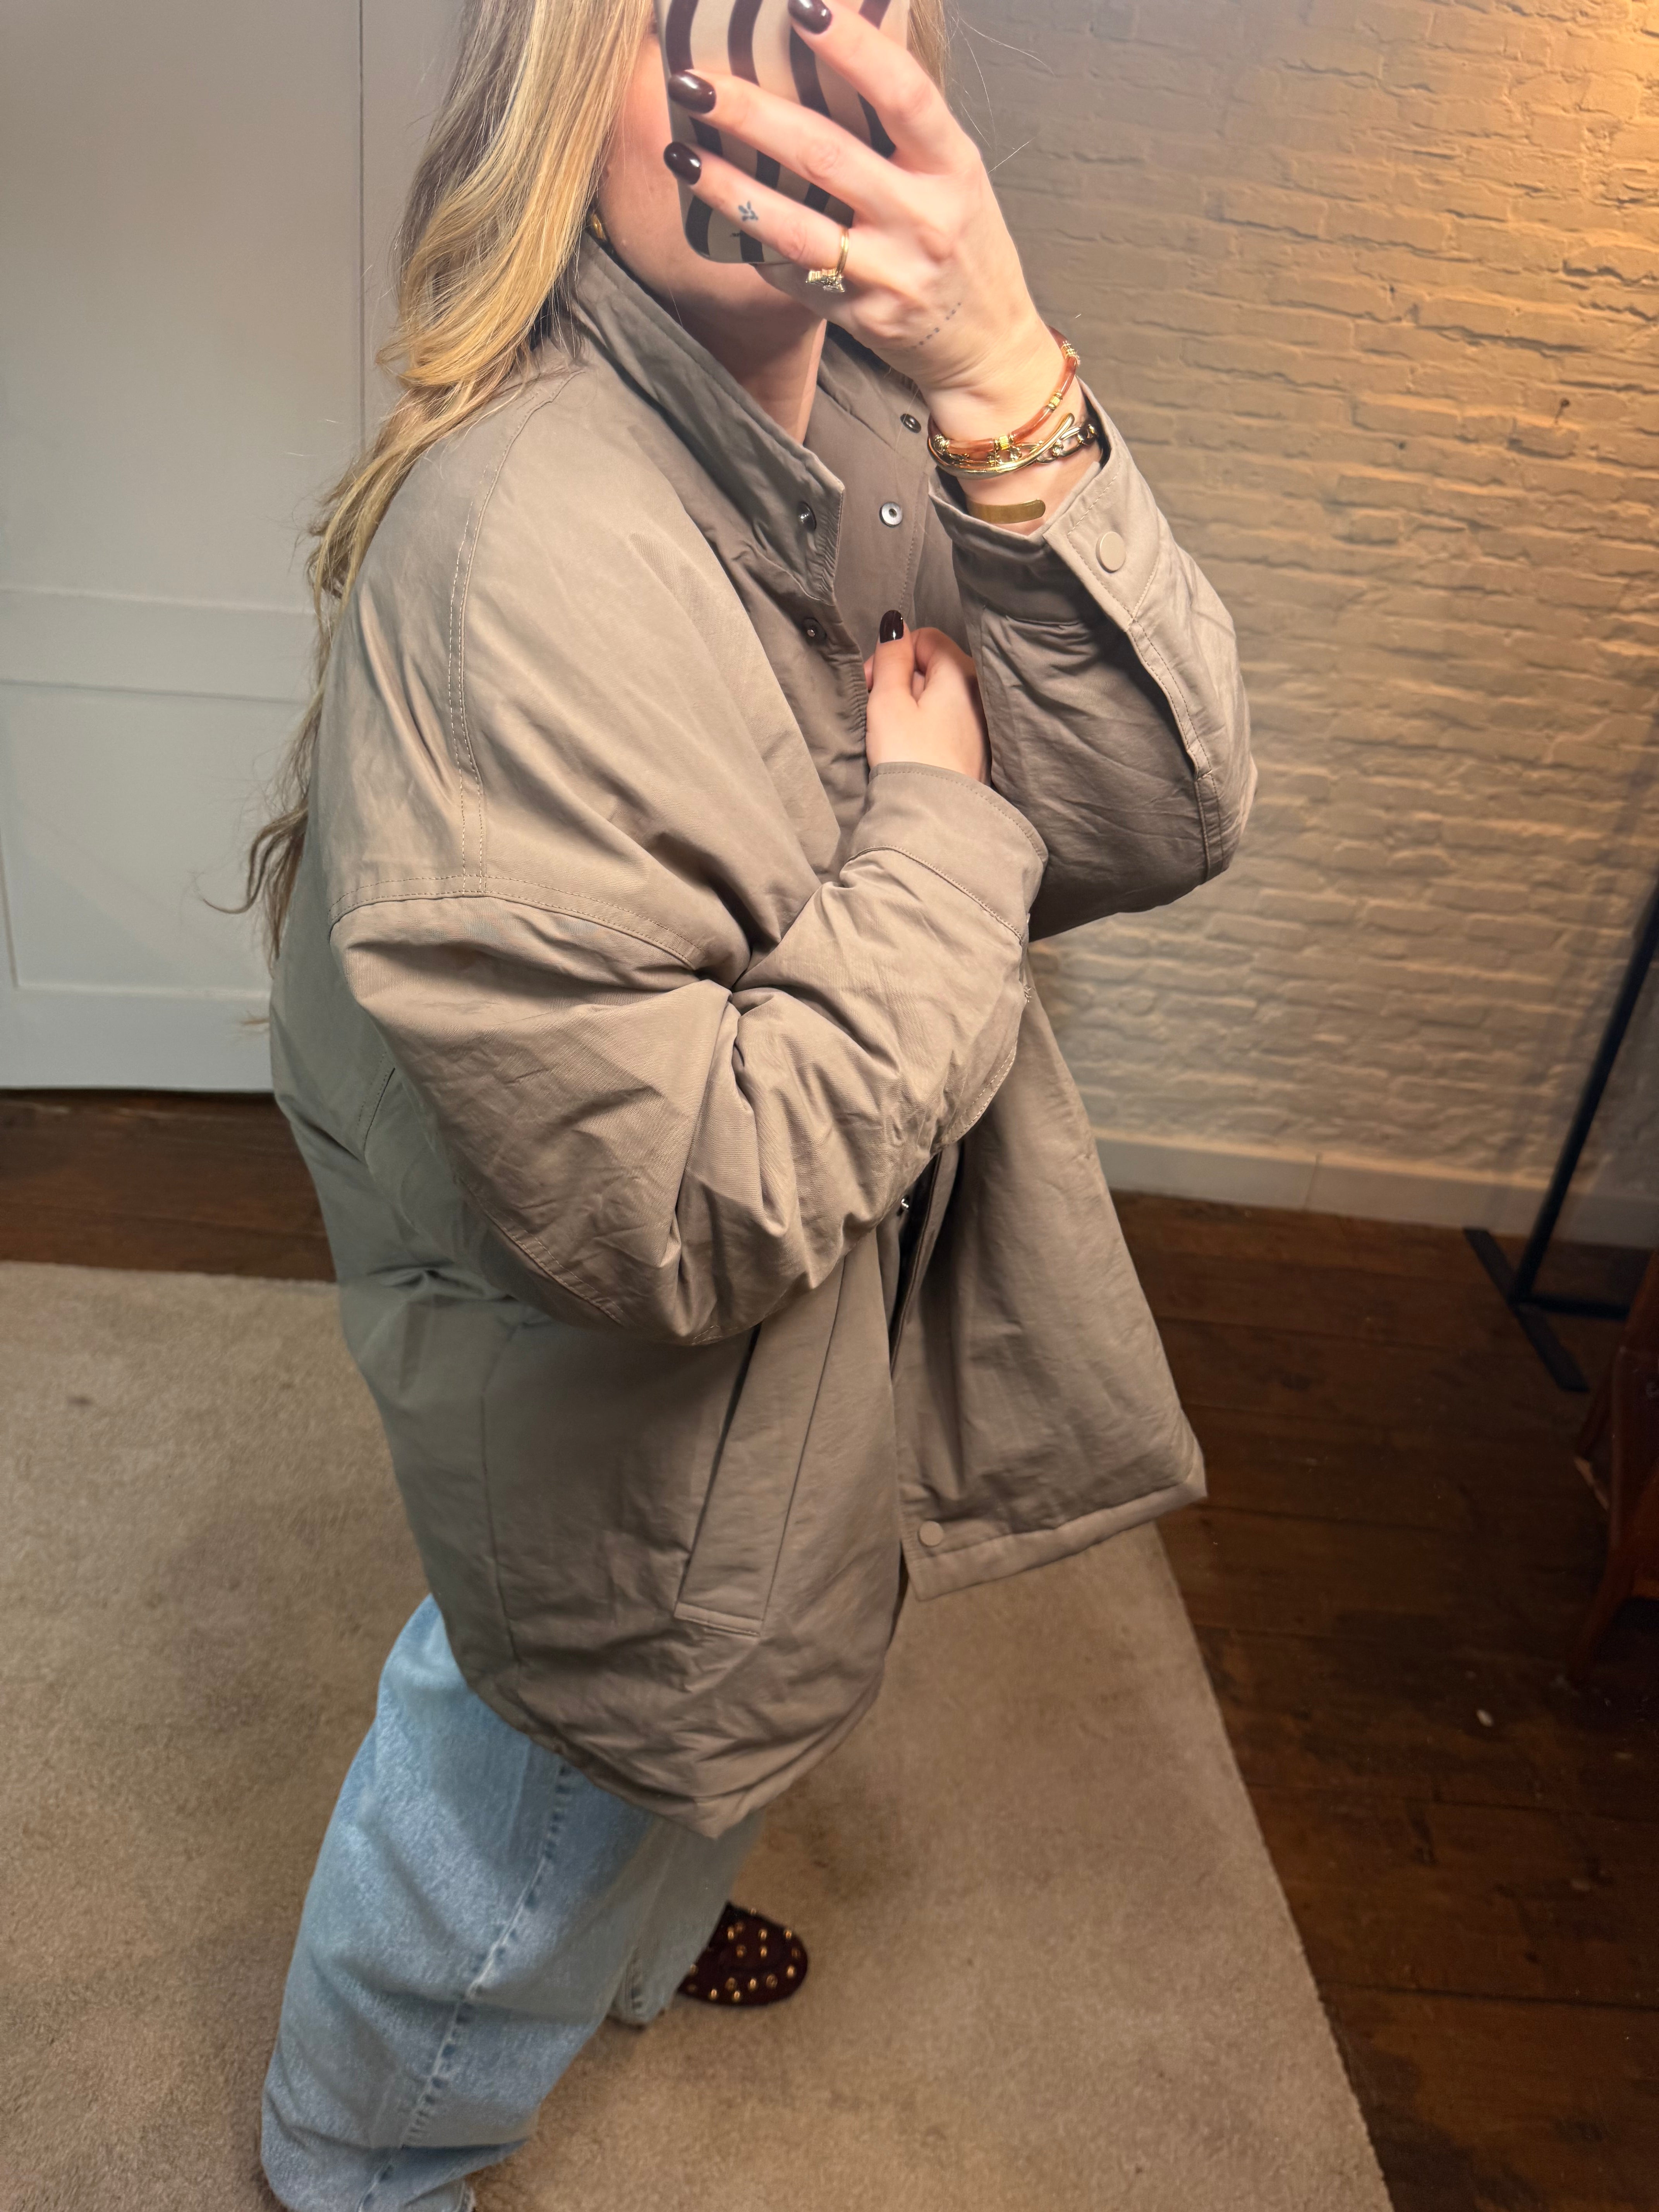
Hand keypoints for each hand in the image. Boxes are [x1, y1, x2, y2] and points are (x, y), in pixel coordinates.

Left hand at [661, 0, 1061, 441]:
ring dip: (729, 187)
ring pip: (796, 226)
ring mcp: (892, 274)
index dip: (853, 46)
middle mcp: (924, 220)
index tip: (801, 6)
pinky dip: (754, 244)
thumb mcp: (952, 173)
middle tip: (694, 82)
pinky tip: (716, 215)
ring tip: (679, 153)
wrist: (986, 344)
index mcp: (952, 166)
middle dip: (752, 113)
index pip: (903, 94)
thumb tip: (824, 59)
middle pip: (826, 155)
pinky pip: (794, 274)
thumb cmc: (963, 242)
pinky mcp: (861, 317)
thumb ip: (901, 127)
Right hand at [863, 617, 988, 784]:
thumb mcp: (888, 700)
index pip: (924, 637)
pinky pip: (944, 722)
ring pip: (936, 696)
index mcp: (960, 672)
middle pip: (931, 667)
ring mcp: (979, 722)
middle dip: (900, 682)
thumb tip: (895, 624)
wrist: (935, 818)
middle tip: (879, 710)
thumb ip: (891, 657)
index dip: (893, 655)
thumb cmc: (909, 757)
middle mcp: (977, 692)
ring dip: (911, 706)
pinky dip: (925, 727)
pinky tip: (912, 748)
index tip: (872, 682)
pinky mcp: (974, 749)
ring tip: (895, 734)